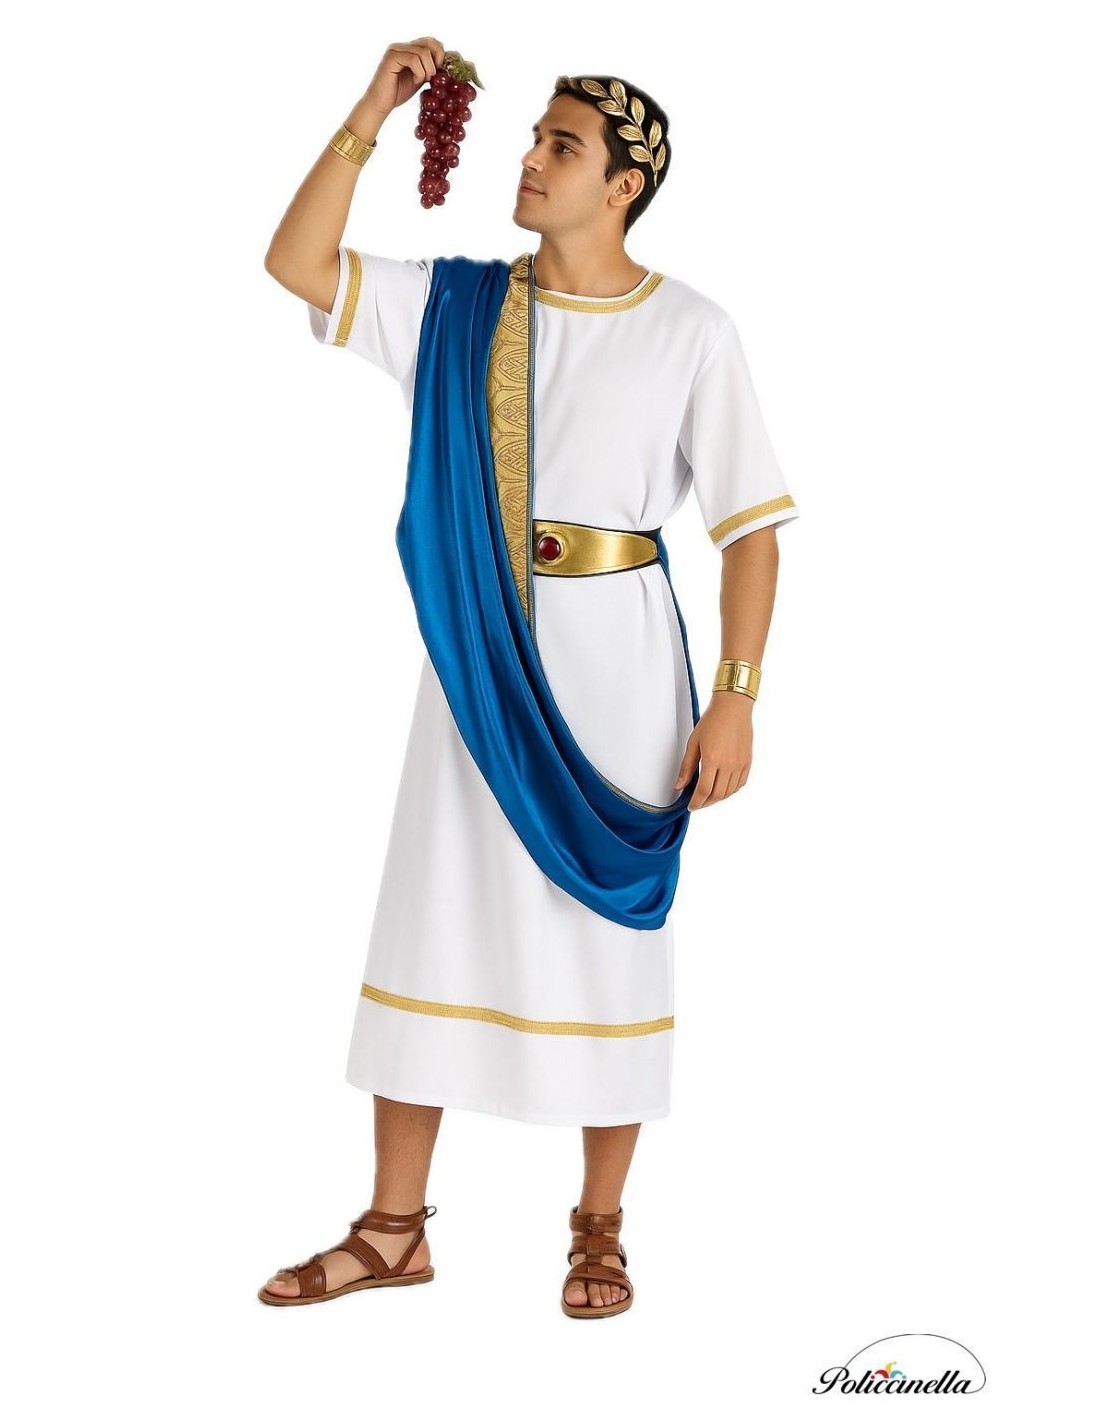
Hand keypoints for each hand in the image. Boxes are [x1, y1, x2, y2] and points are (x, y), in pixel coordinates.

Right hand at [363, 37, 445, 117]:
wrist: (381, 104)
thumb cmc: (398, 93)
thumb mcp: (419, 78)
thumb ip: (428, 67)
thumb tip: (444, 62)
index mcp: (408, 48)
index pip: (431, 41)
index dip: (440, 54)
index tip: (439, 70)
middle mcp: (401, 46)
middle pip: (429, 43)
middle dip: (436, 61)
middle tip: (432, 76)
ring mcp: (395, 50)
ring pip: (423, 52)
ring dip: (428, 70)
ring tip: (421, 81)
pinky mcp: (391, 57)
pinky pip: (414, 60)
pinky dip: (419, 73)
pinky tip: (415, 81)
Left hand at [672, 693, 753, 809]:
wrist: (733, 708)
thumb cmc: (712, 721)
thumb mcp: (693, 743)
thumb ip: (686, 767)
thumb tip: (679, 785)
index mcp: (712, 759)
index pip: (704, 791)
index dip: (696, 802)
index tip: (691, 806)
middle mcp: (728, 764)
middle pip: (717, 795)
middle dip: (706, 803)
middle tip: (698, 803)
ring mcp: (740, 764)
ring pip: (729, 792)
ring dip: (718, 798)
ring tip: (708, 797)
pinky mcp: (747, 762)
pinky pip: (740, 784)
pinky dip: (730, 791)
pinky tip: (722, 788)